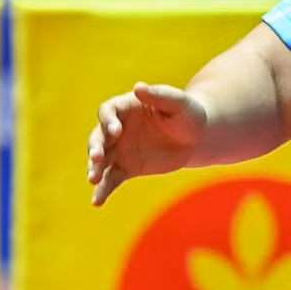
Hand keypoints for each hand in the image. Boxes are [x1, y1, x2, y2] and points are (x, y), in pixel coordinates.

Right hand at [87, 82, 209, 206]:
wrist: (197, 137)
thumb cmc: (188, 113)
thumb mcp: (178, 102)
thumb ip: (159, 94)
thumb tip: (138, 87)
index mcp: (126, 107)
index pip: (108, 111)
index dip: (108, 121)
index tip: (116, 131)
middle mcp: (117, 128)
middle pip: (98, 137)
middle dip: (95, 147)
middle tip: (97, 158)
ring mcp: (120, 149)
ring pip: (101, 160)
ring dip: (94, 169)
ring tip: (93, 180)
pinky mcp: (127, 168)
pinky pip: (111, 180)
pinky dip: (103, 190)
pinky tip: (97, 202)